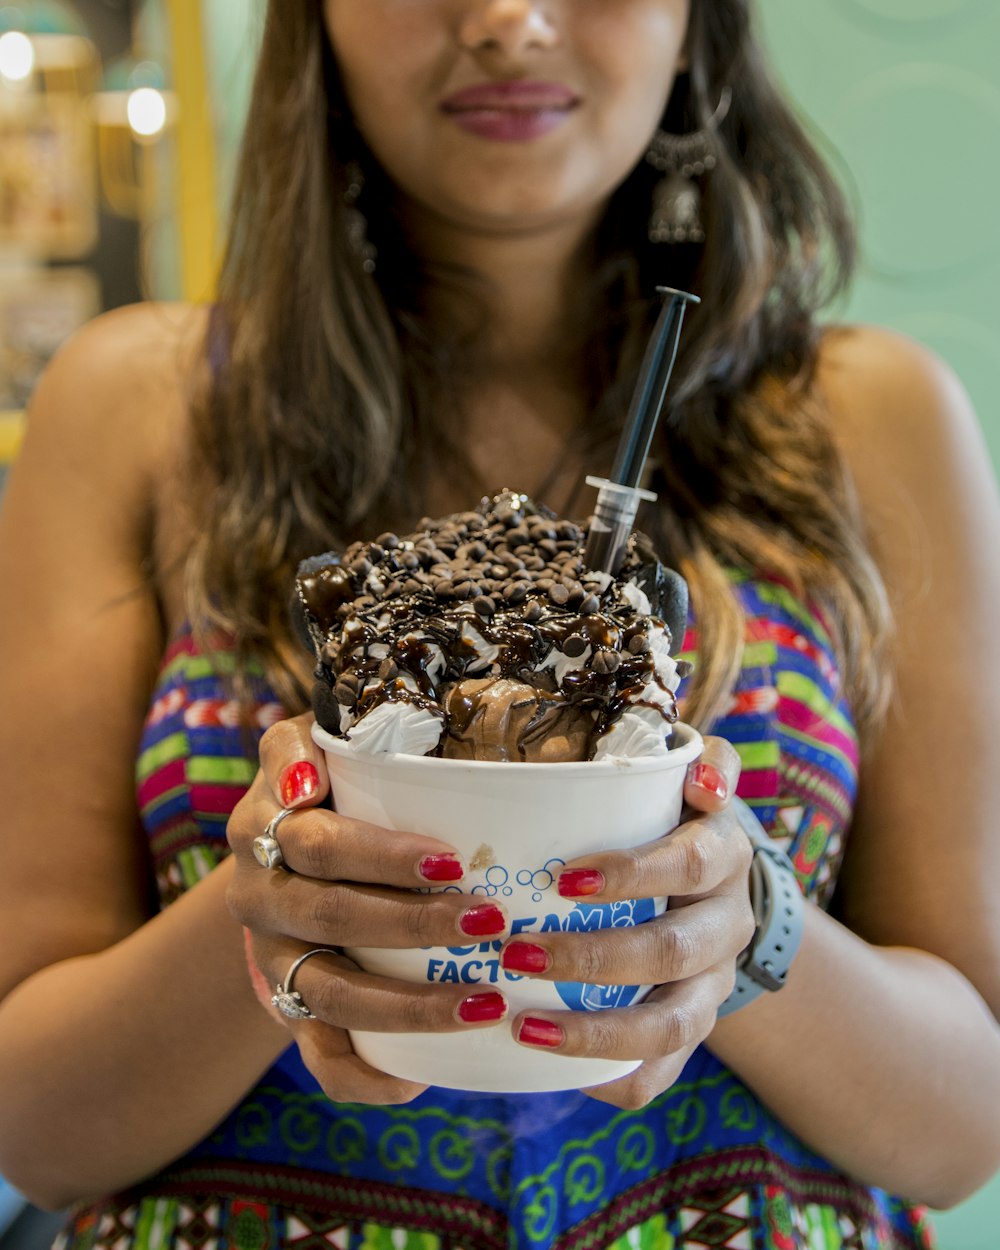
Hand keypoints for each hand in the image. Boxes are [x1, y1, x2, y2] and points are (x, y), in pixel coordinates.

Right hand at [226, 713, 517, 1103]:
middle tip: (490, 921)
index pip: (318, 842)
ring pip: (330, 995)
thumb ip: (323, 735)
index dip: (379, 855)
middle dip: (414, 924)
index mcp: (265, 826)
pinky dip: (365, 1077)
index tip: (449, 860)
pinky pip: (318, 1059)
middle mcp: (259, 896)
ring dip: (408, 1005)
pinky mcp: (289, 1010)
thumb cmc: (329, 784)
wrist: (279, 856)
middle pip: (330, 917)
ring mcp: (273, 960)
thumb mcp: (315, 744)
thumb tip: (321, 761)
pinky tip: (420, 1079)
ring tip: (484, 1002)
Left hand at [497, 735, 753, 1109]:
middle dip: (594, 958)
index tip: (564, 879)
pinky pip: (664, 1073)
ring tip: (523, 1028)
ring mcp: (712, 986)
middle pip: (673, 953)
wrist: (714, 884)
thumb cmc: (668, 818)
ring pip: (672, 1027)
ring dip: (595, 1032)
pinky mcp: (691, 1029)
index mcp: (724, 856)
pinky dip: (618, 1081)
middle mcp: (727, 926)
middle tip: (516, 955)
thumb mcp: (685, 780)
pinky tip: (562, 1077)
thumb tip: (704, 780)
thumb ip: (702, 762)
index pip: (691, 865)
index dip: (634, 874)